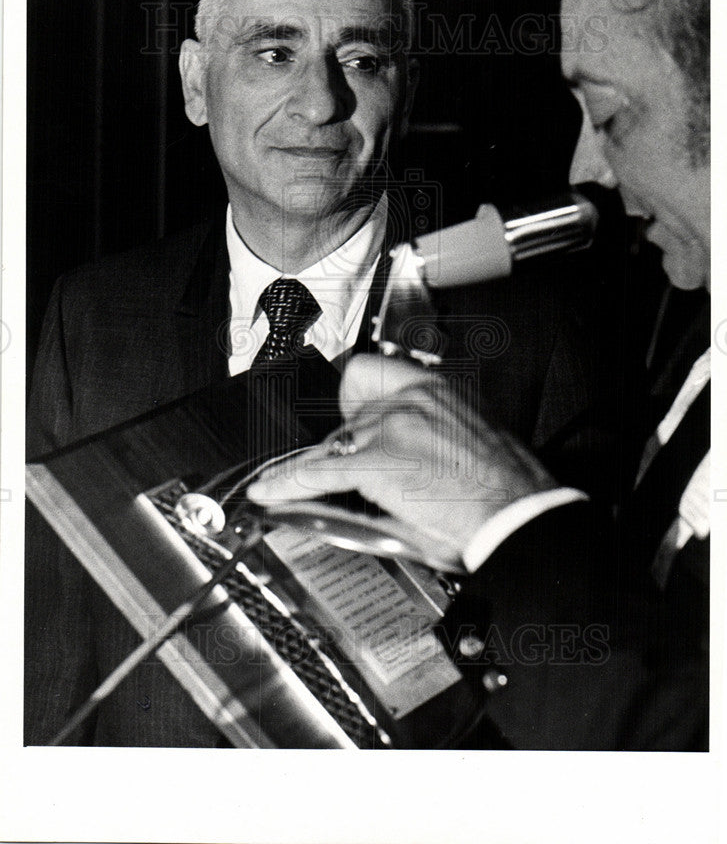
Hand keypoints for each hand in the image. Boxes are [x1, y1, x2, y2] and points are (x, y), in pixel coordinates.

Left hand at [247, 354, 555, 559]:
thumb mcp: (471, 437)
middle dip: (344, 440)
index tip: (343, 413)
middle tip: (348, 464)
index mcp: (435, 388)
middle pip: (347, 411)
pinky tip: (269, 491)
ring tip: (292, 484)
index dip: (351, 398)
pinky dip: (286, 483)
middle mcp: (410, 398)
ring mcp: (391, 428)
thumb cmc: (506, 488)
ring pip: (331, 444)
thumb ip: (433, 429)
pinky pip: (316, 471)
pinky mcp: (376, 463)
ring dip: (320, 466)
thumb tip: (407, 447)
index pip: (370, 371)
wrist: (519, 517)